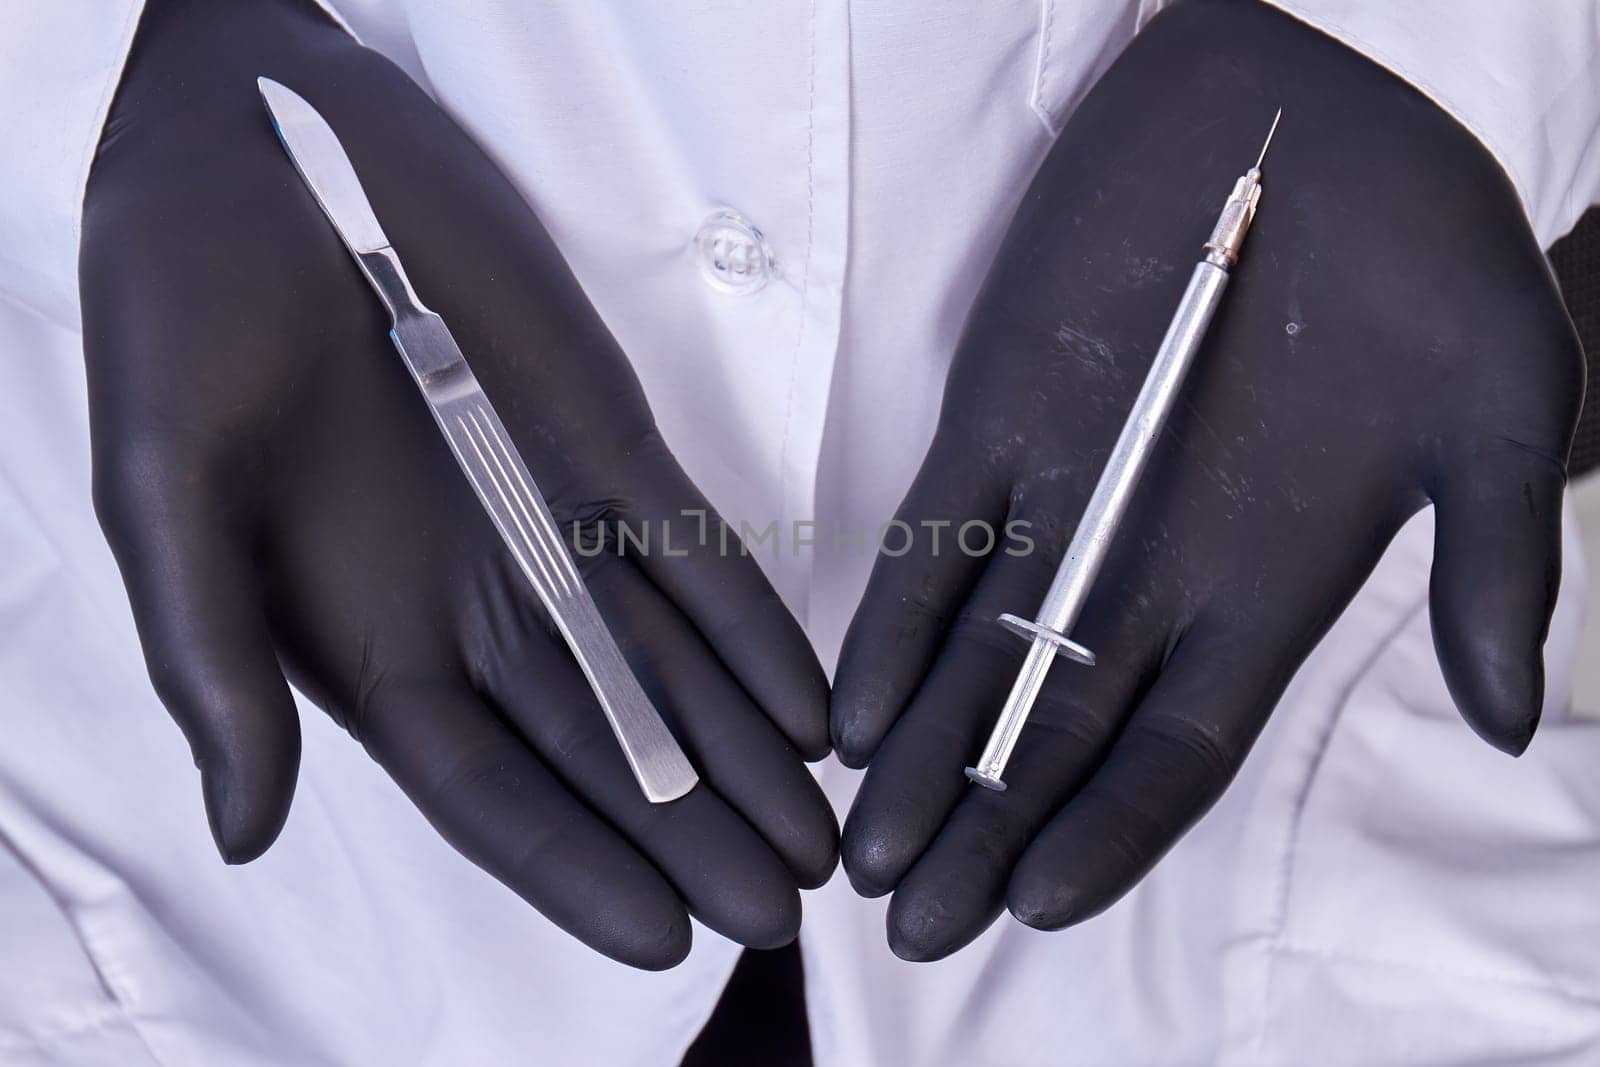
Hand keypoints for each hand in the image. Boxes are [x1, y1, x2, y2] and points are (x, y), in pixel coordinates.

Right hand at [82, 0, 834, 968]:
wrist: (260, 147)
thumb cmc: (180, 313)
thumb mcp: (165, 486)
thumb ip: (212, 657)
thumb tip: (244, 833)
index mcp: (366, 644)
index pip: (488, 792)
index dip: (576, 870)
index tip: (668, 938)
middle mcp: (470, 607)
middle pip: (603, 751)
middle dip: (694, 834)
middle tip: (788, 910)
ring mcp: (549, 526)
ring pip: (667, 667)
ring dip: (747, 751)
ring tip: (822, 831)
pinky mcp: (605, 443)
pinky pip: (693, 551)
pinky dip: (752, 626)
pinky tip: (812, 700)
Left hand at [830, 0, 1583, 960]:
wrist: (1306, 103)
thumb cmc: (1422, 243)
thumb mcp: (1496, 402)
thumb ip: (1487, 561)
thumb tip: (1508, 723)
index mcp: (1266, 586)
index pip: (1178, 749)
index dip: (1108, 831)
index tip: (1036, 905)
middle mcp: (1152, 565)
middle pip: (1056, 730)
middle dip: (986, 828)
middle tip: (914, 927)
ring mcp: (1066, 494)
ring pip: (979, 655)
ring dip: (922, 756)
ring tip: (868, 850)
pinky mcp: (999, 415)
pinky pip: (933, 540)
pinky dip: (893, 624)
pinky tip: (852, 709)